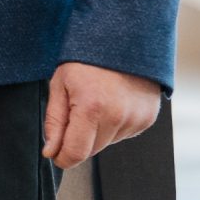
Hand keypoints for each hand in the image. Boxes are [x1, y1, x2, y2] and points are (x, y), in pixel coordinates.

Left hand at [40, 61, 162, 169]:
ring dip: (96, 132)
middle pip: (92, 150)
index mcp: (91, 108)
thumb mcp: (60, 84)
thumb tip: (50, 151)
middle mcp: (117, 117)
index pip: (76, 152)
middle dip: (77, 140)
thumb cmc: (86, 59)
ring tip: (95, 102)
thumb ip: (55, 121)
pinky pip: (123, 134)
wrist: (124, 41)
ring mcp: (136, 119)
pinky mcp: (148, 120)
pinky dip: (113, 126)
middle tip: (73, 112)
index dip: (62, 158)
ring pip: (107, 143)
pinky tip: (110, 103)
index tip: (54, 155)